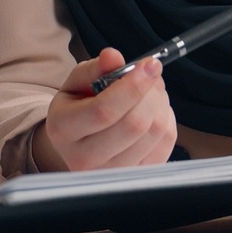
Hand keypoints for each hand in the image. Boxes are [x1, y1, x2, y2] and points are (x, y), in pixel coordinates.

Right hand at [32, 47, 176, 172]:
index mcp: (64, 130)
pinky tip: (155, 109)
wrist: (78, 143)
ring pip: (154, 134)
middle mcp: (85, 159)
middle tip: (150, 74)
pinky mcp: (137, 175)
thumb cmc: (77, 108)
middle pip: (134, 125)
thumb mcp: (76, 83)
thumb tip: (113, 57)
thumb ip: (94, 69)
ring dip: (161, 103)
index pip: (105, 111)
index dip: (132, 86)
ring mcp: (113, 173)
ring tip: (151, 90)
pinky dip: (167, 119)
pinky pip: (166, 144)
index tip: (149, 65)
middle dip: (151, 93)